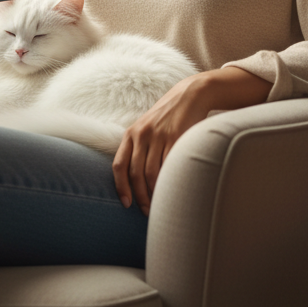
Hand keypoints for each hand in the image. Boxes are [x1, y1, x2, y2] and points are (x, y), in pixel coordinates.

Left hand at [112, 67, 270, 215]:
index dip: (121, 187)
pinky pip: (169, 165)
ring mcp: (159, 136)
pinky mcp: (176, 137)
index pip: (119, 165)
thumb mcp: (146, 129)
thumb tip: (134, 181)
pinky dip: (169, 181)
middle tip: (146, 210)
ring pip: (152, 173)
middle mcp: (142, 134)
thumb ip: (138, 149)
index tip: (126, 203)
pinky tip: (171, 190)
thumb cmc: (166, 118)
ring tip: (159, 205)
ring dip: (154, 193)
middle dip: (140, 196)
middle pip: (135, 174)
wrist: (188, 96)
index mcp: (131, 134)